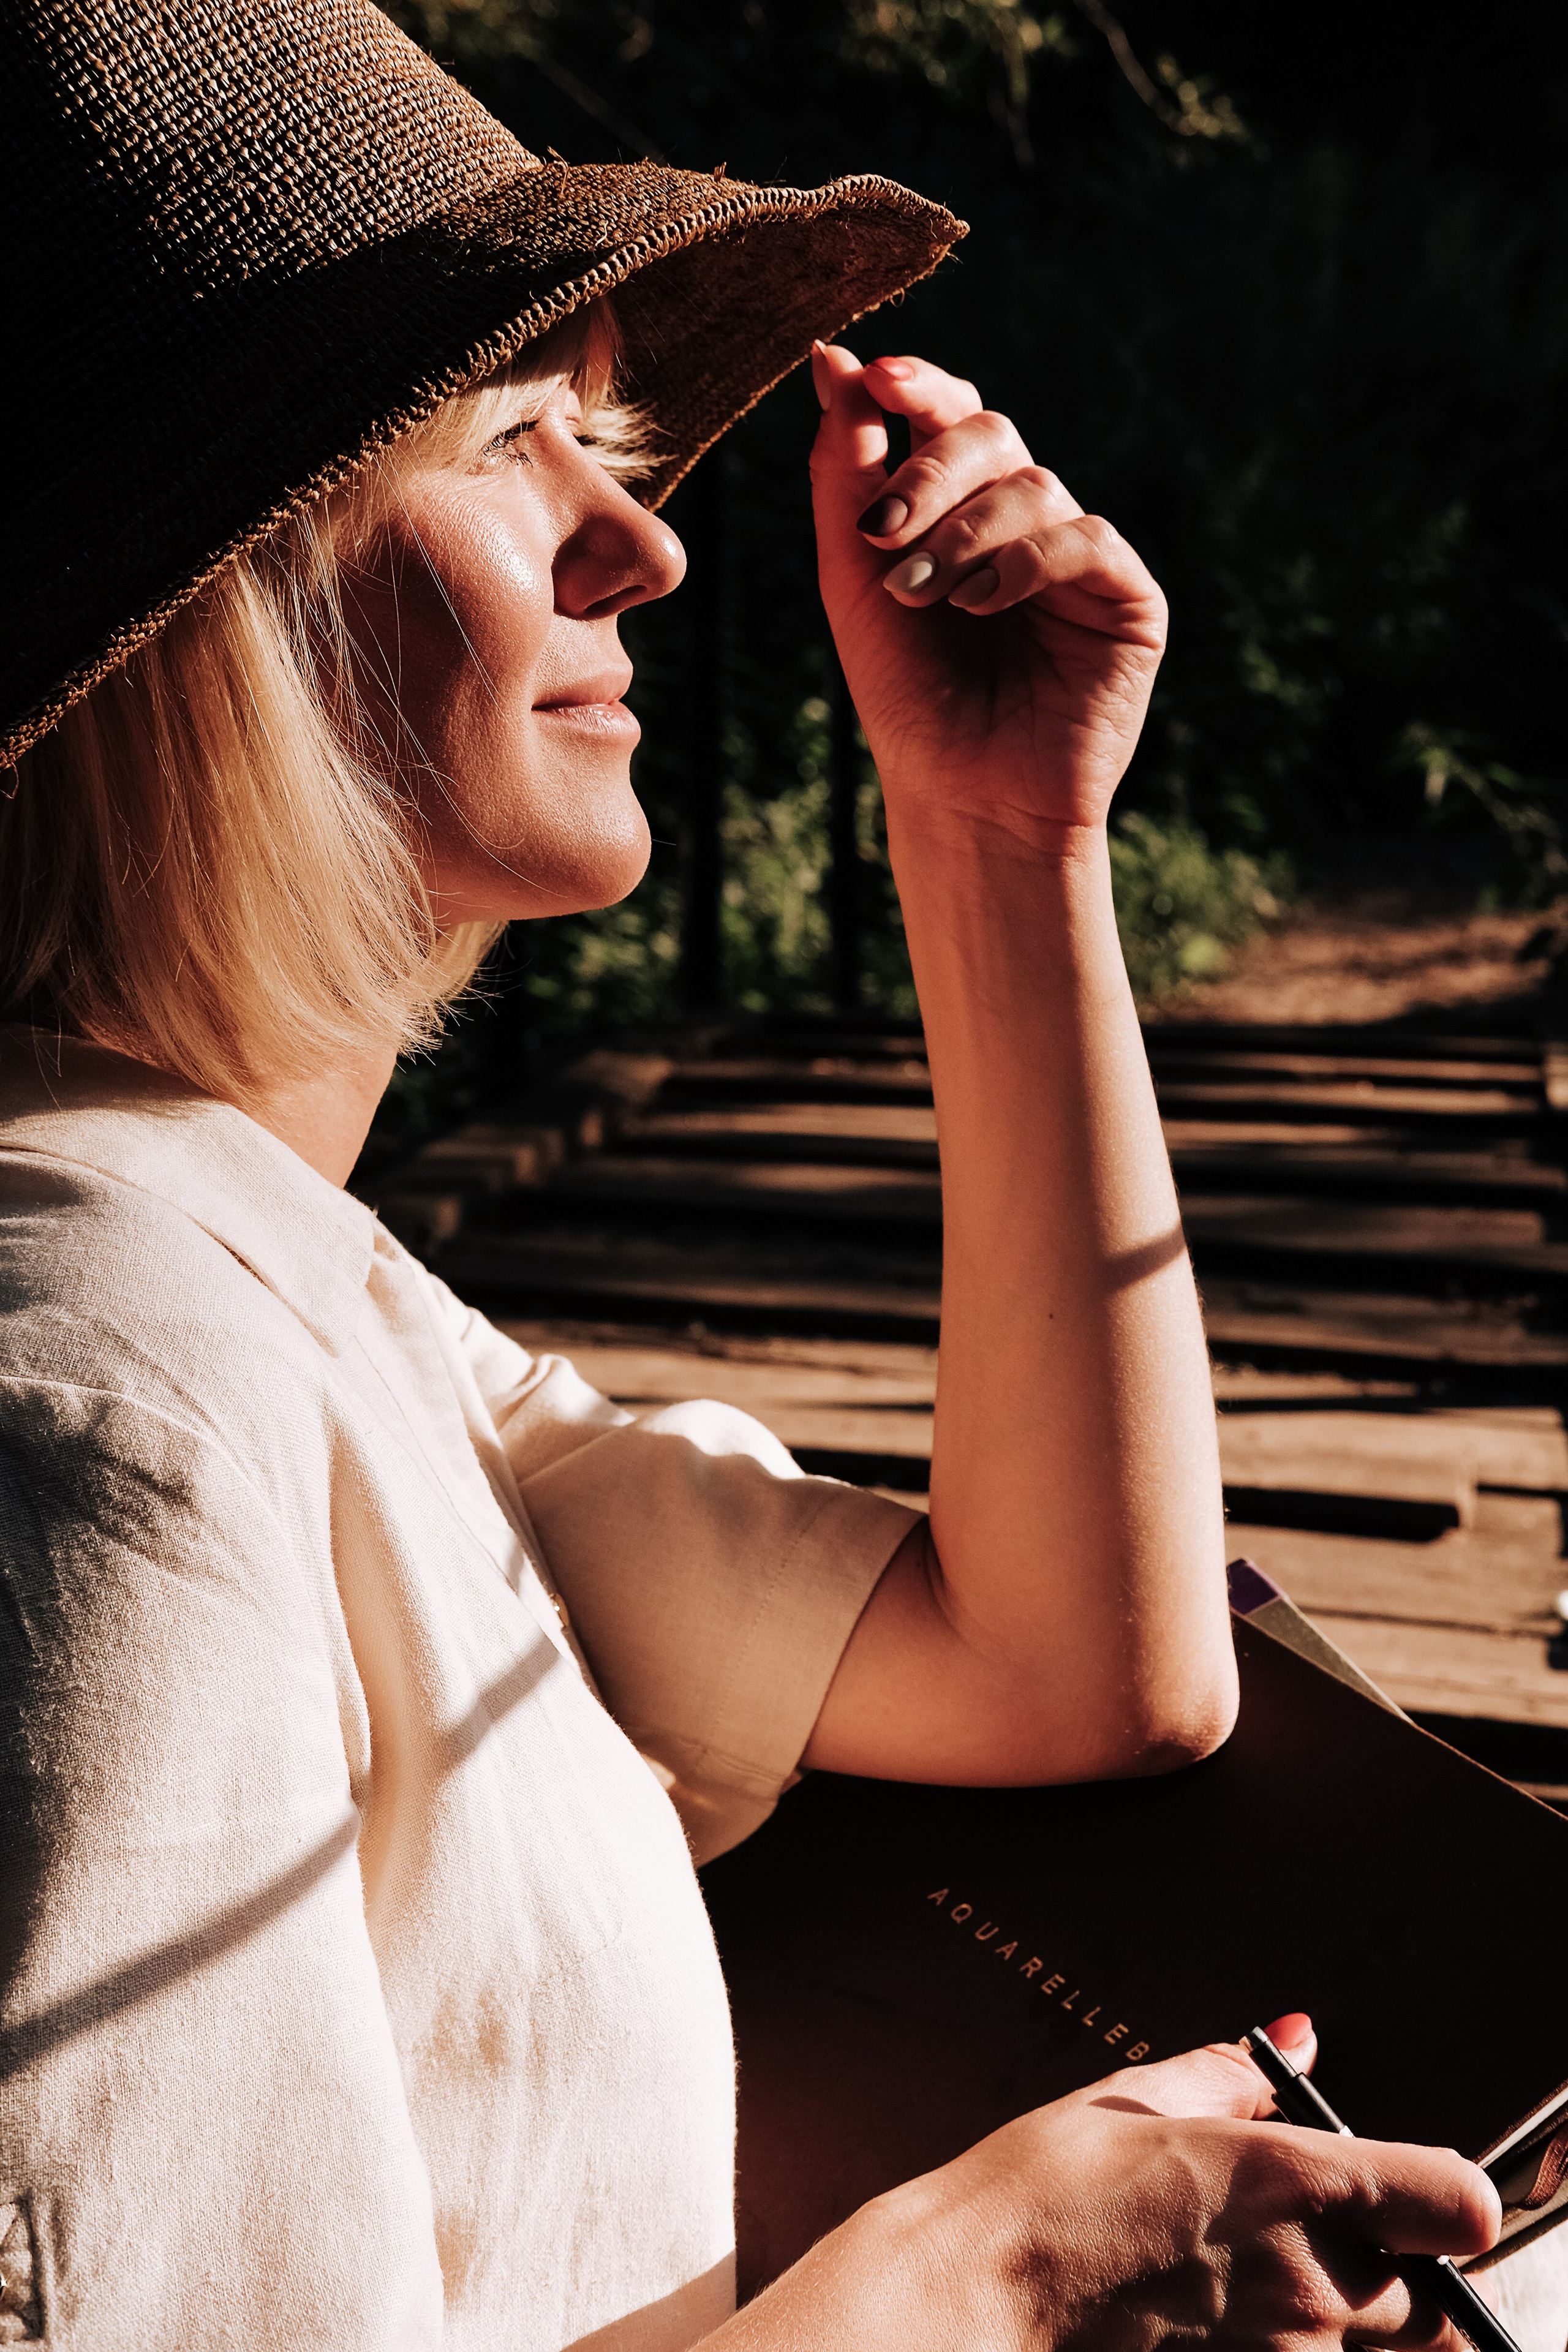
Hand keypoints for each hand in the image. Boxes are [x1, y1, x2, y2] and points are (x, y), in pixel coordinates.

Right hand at [719, 2017, 1499, 2351]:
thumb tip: (1292, 2039)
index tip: (1428, 2189)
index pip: (1460, 2207)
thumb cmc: (1043, 2192)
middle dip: (1408, 2275)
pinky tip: (1226, 2312)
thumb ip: (1233, 2071)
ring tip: (1264, 2273)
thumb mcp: (1139, 2096)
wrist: (978, 2293)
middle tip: (1347, 2241)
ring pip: (1377, 2350)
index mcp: (1293, 2181)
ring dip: (1350, 2316)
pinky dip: (1291, 2345)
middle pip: (1439, 2308)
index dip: (1453, 2197)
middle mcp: (1309, 2280)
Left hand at [809, 342, 1165, 845]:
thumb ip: (843, 470)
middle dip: (929, 472)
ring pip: (1033, 484)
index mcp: (960, 507)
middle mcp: (1023, 521)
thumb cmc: (907, 696)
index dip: (918, 385)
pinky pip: (1085, 537)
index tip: (877, 381)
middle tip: (878, 534)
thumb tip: (832, 356)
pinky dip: (1025, 561)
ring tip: (918, 596)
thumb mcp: (853, 575)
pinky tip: (980, 605)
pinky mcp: (1128, 598)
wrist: (963, 797)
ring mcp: (1079, 557)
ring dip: (963, 533)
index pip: (948, 414)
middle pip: (992, 433)